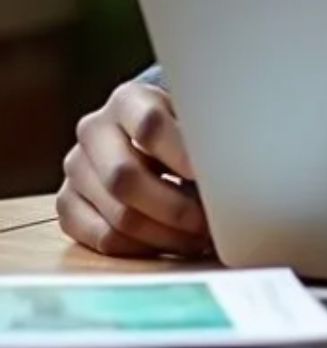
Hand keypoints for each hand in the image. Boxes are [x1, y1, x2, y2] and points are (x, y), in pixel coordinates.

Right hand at [56, 82, 213, 258]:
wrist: (146, 135)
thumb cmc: (181, 128)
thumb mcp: (192, 117)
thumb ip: (206, 135)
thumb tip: (237, 169)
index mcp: (127, 99)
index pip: (150, 126)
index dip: (183, 156)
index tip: (213, 178)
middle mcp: (94, 130)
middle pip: (126, 178)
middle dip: (174, 207)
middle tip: (208, 222)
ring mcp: (76, 168)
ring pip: (118, 215)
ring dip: (165, 235)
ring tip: (198, 238)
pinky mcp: (68, 204)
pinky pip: (104, 239)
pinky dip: (143, 248)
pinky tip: (171, 243)